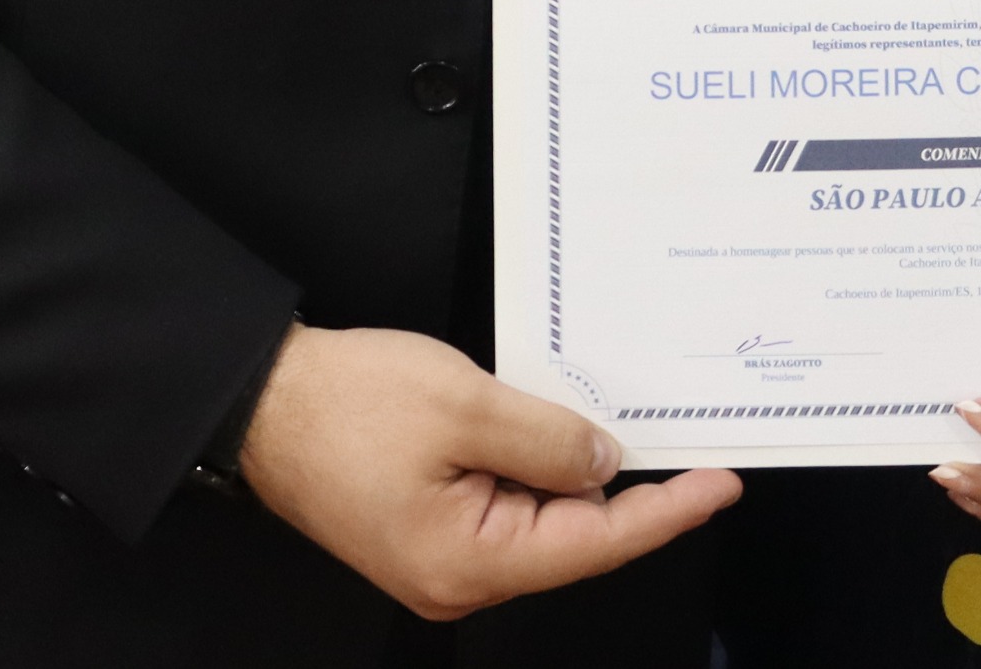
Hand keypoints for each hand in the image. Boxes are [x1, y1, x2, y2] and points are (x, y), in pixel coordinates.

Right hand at [233, 323, 740, 619]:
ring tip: (596, 417)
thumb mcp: (466, 406)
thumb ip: (549, 441)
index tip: (721, 484)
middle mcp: (456, 580)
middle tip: (671, 432)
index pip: (595, 544)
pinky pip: (506, 508)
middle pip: (570, 538)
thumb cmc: (347, 402)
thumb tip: (607, 467)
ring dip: (569, 472)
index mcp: (467, 564)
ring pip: (540, 521)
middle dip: (617, 486)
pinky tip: (549, 429)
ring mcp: (438, 561)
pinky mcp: (426, 533)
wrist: (259, 400)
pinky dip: (533, 471)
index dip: (666, 512)